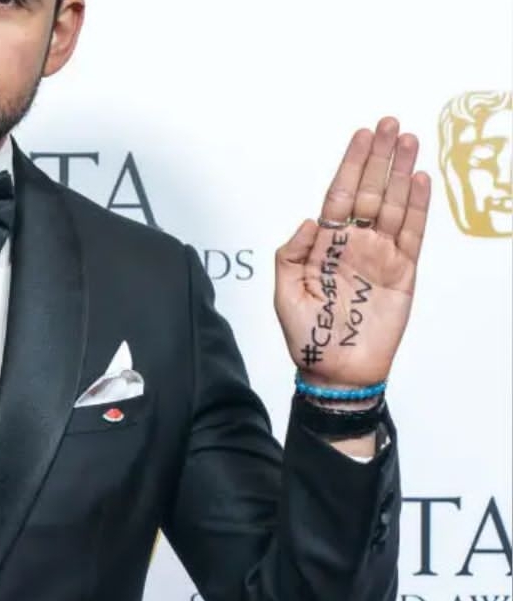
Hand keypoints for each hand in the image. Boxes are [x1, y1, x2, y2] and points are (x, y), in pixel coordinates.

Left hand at [274, 116, 430, 388]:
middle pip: (369, 191)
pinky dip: (417, 207)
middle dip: (379, 157)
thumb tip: (308, 221)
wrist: (335, 371)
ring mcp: (380, 256)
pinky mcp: (403, 273)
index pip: (339, 196)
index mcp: (324, 246)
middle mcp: (354, 245)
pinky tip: (420, 180)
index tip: (361, 135)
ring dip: (401, 172)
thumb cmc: (306, 336)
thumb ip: (291, 255)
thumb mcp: (285, 294)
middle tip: (390, 125)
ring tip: (409, 140)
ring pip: (393, 205)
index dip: (350, 165)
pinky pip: (412, 234)